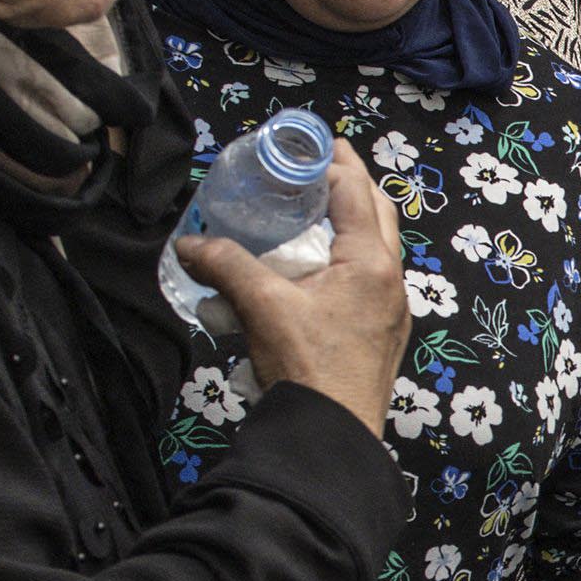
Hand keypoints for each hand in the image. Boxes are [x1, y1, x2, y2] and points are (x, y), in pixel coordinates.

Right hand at [176, 136, 407, 435]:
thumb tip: (189, 244)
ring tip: (313, 214)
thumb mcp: (261, 307)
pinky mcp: (381, 335)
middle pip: (377, 213)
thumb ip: (225, 265)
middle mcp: (391, 281)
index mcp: (371, 263)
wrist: (329, 437)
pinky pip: (368, 280)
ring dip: (350, 223)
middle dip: (349, 184)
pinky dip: (347, 259)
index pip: (356, 191)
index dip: (334, 161)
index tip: (312, 143)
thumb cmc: (305, 366)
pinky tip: (315, 270)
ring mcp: (391, 311)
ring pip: (376, 248)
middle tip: (316, 168)